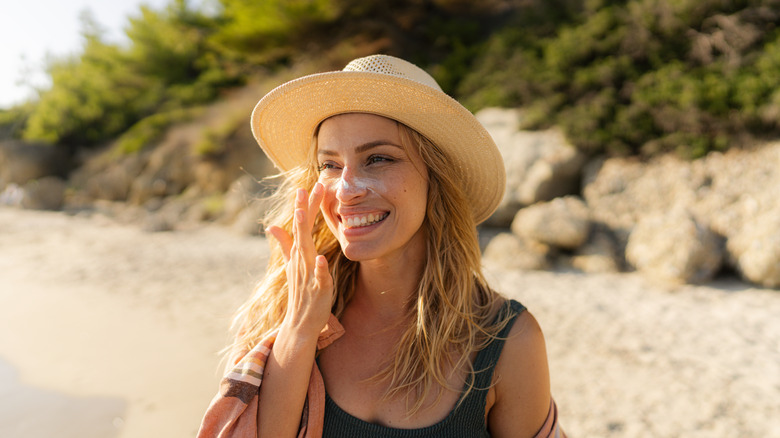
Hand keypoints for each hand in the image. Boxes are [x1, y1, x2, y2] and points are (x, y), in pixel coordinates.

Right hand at [266, 182, 333, 337]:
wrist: (300, 323)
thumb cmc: (300, 292)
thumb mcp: (292, 265)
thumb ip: (284, 244)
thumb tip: (272, 226)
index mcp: (298, 253)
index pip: (300, 226)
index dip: (304, 206)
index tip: (306, 185)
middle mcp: (300, 260)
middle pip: (301, 232)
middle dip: (303, 210)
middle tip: (306, 188)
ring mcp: (308, 274)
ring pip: (305, 251)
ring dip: (303, 233)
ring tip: (304, 215)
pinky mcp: (317, 289)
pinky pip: (318, 277)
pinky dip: (319, 268)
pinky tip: (322, 259)